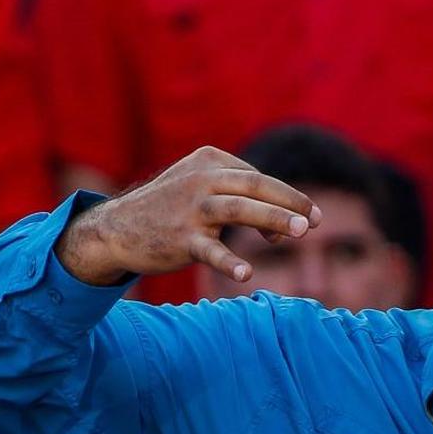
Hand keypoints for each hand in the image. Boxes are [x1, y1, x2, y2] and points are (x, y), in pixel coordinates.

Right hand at [55, 146, 321, 285]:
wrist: (115, 229)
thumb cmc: (169, 208)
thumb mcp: (201, 188)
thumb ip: (240, 198)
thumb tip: (282, 229)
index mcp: (209, 161)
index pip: (257, 177)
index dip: (286, 198)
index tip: (308, 217)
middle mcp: (201, 179)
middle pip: (255, 186)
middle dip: (289, 202)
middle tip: (317, 220)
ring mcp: (190, 208)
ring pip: (239, 209)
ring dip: (274, 219)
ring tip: (302, 232)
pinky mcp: (180, 238)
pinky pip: (209, 250)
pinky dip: (229, 261)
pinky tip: (247, 273)